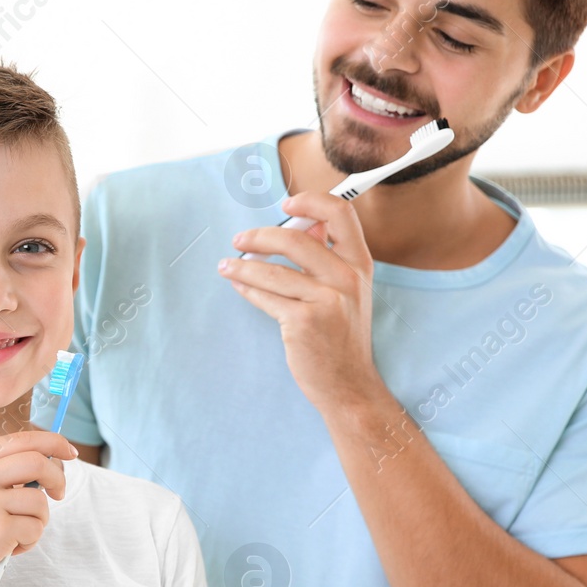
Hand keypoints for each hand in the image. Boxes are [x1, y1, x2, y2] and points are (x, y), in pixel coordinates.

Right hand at [0, 430, 76, 586]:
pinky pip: (35, 528)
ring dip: (37, 520)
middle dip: (57, 478)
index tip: (70, 452)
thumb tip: (54, 457)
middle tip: (59, 493)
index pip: (21, 440)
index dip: (52, 443)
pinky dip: (29, 540)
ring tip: (15, 531)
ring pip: (39, 501)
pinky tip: (8, 546)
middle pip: (37, 462)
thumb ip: (9, 469)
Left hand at [219, 191, 380, 413]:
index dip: (312, 201)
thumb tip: (302, 225)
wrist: (348, 384)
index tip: (287, 203)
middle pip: (295, 238)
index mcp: (359, 264)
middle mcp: (347, 278)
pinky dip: (246, 288)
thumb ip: (328, 258)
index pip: (341, 213)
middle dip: (259, 236)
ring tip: (227, 266)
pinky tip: (237, 284)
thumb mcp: (347, 292)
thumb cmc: (341, 336)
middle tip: (239, 240)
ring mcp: (327, 300)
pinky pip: (265, 296)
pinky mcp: (303, 322)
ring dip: (242, 265)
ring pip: (272, 270)